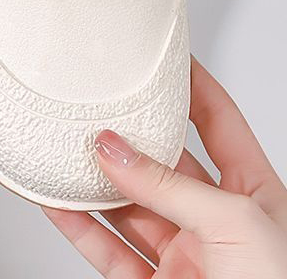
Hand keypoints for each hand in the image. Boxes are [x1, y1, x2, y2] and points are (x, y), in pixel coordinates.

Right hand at [44, 57, 286, 277]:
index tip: (160, 56)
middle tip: (94, 104)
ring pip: (125, 204)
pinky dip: (75, 224)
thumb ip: (170, 185)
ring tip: (61, 147)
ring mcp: (182, 254)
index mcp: (254, 194)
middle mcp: (214, 219)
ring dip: (92, 178)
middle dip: (127, 134)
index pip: (218, 121)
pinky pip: (105, 250)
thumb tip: (113, 149)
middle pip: (161, 161)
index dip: (191, 85)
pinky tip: (56, 200)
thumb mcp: (238, 224)